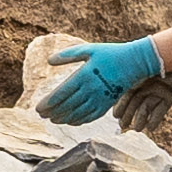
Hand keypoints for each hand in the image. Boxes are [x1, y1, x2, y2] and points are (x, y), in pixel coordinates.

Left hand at [40, 36, 162, 122]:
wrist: (135, 62)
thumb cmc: (110, 54)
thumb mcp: (88, 49)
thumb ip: (67, 55)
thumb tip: (49, 60)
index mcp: (83, 76)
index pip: (61, 94)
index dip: (48, 104)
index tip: (37, 109)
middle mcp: (91, 90)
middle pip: (67, 106)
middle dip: (52, 113)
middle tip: (42, 116)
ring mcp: (100, 99)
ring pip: (78, 114)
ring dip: (64, 118)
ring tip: (53, 120)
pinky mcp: (108, 104)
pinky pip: (91, 116)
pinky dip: (79, 121)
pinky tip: (71, 121)